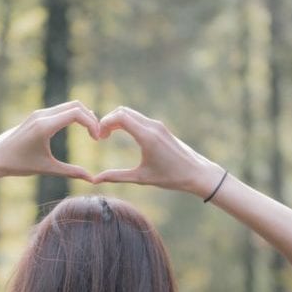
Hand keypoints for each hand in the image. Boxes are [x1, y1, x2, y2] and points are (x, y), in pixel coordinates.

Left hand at [0, 100, 98, 181]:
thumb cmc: (19, 164)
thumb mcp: (47, 169)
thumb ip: (70, 172)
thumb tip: (91, 179)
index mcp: (45, 126)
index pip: (77, 114)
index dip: (92, 124)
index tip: (97, 139)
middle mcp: (42, 115)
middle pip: (76, 105)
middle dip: (91, 118)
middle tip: (98, 135)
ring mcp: (39, 113)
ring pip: (69, 106)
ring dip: (83, 115)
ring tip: (92, 132)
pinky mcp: (37, 115)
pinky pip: (61, 109)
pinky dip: (74, 115)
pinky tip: (80, 128)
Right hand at [92, 106, 222, 196]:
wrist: (197, 173)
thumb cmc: (171, 177)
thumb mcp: (141, 178)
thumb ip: (116, 177)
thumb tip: (95, 180)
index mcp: (147, 136)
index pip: (120, 117)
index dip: (105, 123)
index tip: (99, 137)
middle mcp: (152, 126)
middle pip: (123, 111)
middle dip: (108, 120)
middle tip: (101, 136)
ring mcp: (158, 125)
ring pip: (131, 113)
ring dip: (117, 120)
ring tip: (108, 136)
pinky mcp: (161, 128)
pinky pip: (139, 118)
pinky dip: (126, 122)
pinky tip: (121, 135)